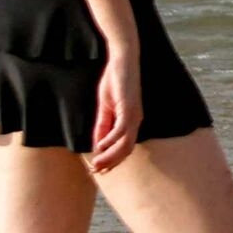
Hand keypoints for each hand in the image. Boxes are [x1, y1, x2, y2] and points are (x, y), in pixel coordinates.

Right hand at [88, 53, 141, 175]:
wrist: (122, 60)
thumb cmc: (115, 81)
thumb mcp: (105, 108)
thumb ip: (102, 126)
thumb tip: (98, 145)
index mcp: (131, 122)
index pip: (124, 148)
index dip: (112, 160)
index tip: (98, 170)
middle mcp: (136, 122)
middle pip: (126, 150)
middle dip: (111, 163)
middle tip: (96, 172)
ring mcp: (134, 116)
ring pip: (125, 144)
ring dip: (110, 156)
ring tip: (96, 164)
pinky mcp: (129, 108)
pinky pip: (120, 130)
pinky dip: (110, 141)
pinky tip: (100, 147)